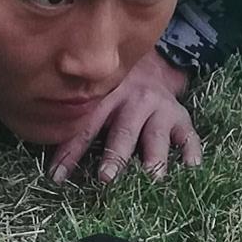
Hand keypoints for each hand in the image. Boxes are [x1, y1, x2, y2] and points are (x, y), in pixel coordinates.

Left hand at [47, 53, 203, 185]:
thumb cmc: (115, 92)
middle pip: (123, 132)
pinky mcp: (180, 117)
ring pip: (155, 135)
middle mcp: (133, 103)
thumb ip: (76, 124)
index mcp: (106, 99)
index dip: (70, 153)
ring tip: (153, 177)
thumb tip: (51, 164)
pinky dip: (190, 149)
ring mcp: (159, 109)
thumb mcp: (95, 100)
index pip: (85, 129)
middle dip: (115, 155)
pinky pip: (188, 134)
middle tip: (107, 178)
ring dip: (154, 156)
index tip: (58, 177)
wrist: (152, 64)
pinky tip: (191, 165)